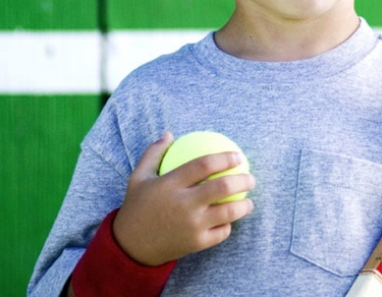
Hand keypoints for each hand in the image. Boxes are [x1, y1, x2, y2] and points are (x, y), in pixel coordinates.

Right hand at [112, 132, 255, 265]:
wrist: (130, 246)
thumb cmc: (137, 206)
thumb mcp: (138, 177)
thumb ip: (154, 153)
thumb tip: (169, 134)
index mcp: (170, 184)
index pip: (204, 165)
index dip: (225, 158)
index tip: (238, 156)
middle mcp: (183, 204)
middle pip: (222, 187)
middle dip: (243, 180)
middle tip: (251, 178)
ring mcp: (191, 225)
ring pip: (229, 212)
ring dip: (245, 206)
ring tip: (249, 202)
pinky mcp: (196, 243)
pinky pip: (222, 232)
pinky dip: (228, 225)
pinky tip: (230, 220)